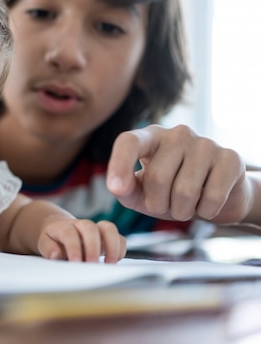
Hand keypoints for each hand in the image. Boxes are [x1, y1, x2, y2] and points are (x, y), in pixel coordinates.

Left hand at [38, 218, 125, 263]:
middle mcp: (81, 225)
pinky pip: (119, 237)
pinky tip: (114, 262)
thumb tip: (56, 255)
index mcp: (64, 227)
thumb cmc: (53, 239)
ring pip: (108, 228)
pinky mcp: (107, 236)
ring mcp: (96, 229)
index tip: (75, 262)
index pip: (69, 233)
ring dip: (112, 246)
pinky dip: (120, 249)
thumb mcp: (44, 243)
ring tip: (109, 264)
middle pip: (90, 228)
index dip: (73, 247)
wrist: (59, 229)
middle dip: (93, 247)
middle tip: (92, 264)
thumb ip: (48, 248)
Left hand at [107, 124, 252, 223]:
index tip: (115, 188)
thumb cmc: (169, 193)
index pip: (129, 141)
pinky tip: (207, 204)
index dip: (120, 164)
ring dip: (182, 211)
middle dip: (158, 204)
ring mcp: (206, 143)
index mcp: (150, 137)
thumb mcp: (141, 194)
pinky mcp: (230, 158)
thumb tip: (117, 187)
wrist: (216, 198)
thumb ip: (125, 190)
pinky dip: (206, 211)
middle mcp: (177, 133)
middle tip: (166, 205)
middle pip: (157, 177)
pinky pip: (213, 197)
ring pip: (184, 191)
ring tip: (185, 205)